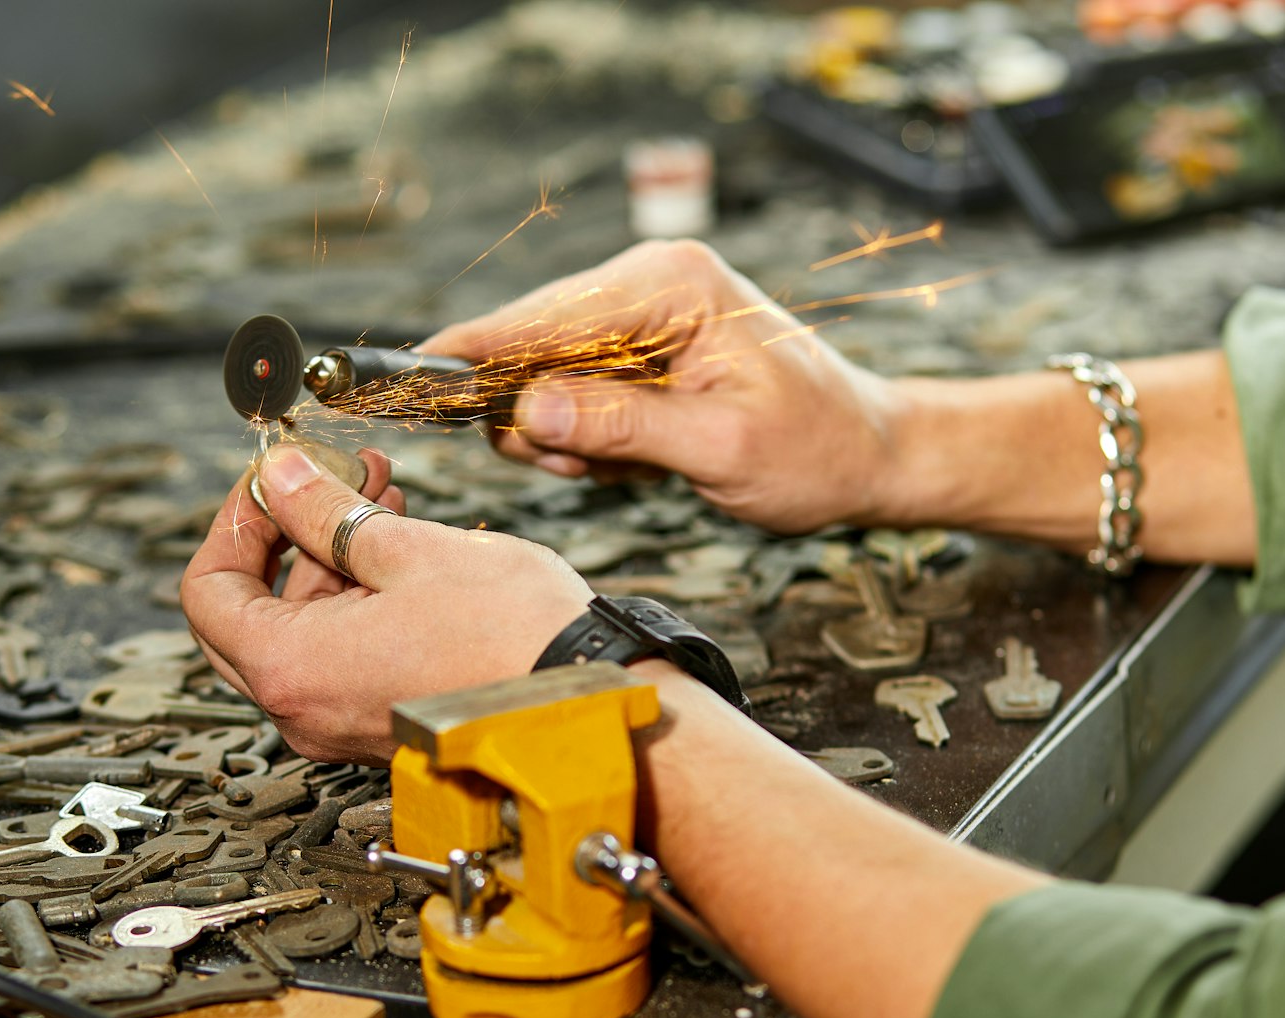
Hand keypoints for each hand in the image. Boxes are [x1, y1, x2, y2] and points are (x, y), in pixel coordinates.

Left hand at [181, 444, 594, 762]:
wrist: (589, 708)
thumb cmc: (513, 642)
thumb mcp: (406, 549)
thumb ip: (326, 511)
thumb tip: (280, 476)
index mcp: (289, 669)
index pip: (208, 590)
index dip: (235, 521)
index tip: (274, 479)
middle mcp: (304, 710)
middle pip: (247, 614)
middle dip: (286, 535)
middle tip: (329, 478)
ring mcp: (343, 724)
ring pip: (303, 630)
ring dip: (331, 557)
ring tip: (385, 494)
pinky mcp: (384, 724)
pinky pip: (345, 655)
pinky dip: (361, 597)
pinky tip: (406, 545)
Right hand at [420, 239, 906, 534]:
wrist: (870, 455)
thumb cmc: (816, 451)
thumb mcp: (719, 450)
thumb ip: (620, 425)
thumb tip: (527, 409)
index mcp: (672, 285)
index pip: (545, 316)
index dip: (475, 353)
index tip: (414, 378)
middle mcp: (651, 281)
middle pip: (531, 342)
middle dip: (537, 416)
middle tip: (580, 468)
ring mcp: (644, 311)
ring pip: (545, 374)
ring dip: (565, 434)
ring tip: (629, 468)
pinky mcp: (642, 345)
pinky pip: (573, 391)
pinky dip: (589, 436)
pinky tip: (638, 458)